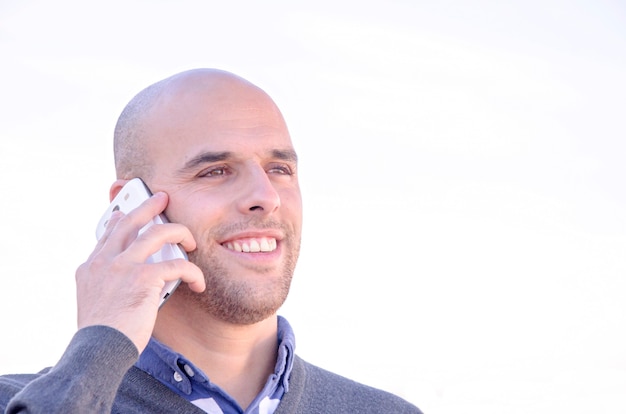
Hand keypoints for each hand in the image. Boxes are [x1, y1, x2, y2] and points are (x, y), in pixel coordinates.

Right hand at [75, 192, 204, 352]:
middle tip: (162, 197)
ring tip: (191, 239)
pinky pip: (177, 265)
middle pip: (130, 221)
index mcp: (91, 267)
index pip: (108, 234)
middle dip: (148, 205)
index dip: (120, 219)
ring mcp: (123, 266)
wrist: (99, 350)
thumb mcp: (94, 302)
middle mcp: (104, 261)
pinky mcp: (143, 277)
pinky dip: (193, 272)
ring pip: (157, 233)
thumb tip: (125, 275)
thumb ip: (107, 283)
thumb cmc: (102, 334)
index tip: (125, 212)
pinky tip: (199, 283)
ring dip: (179, 232)